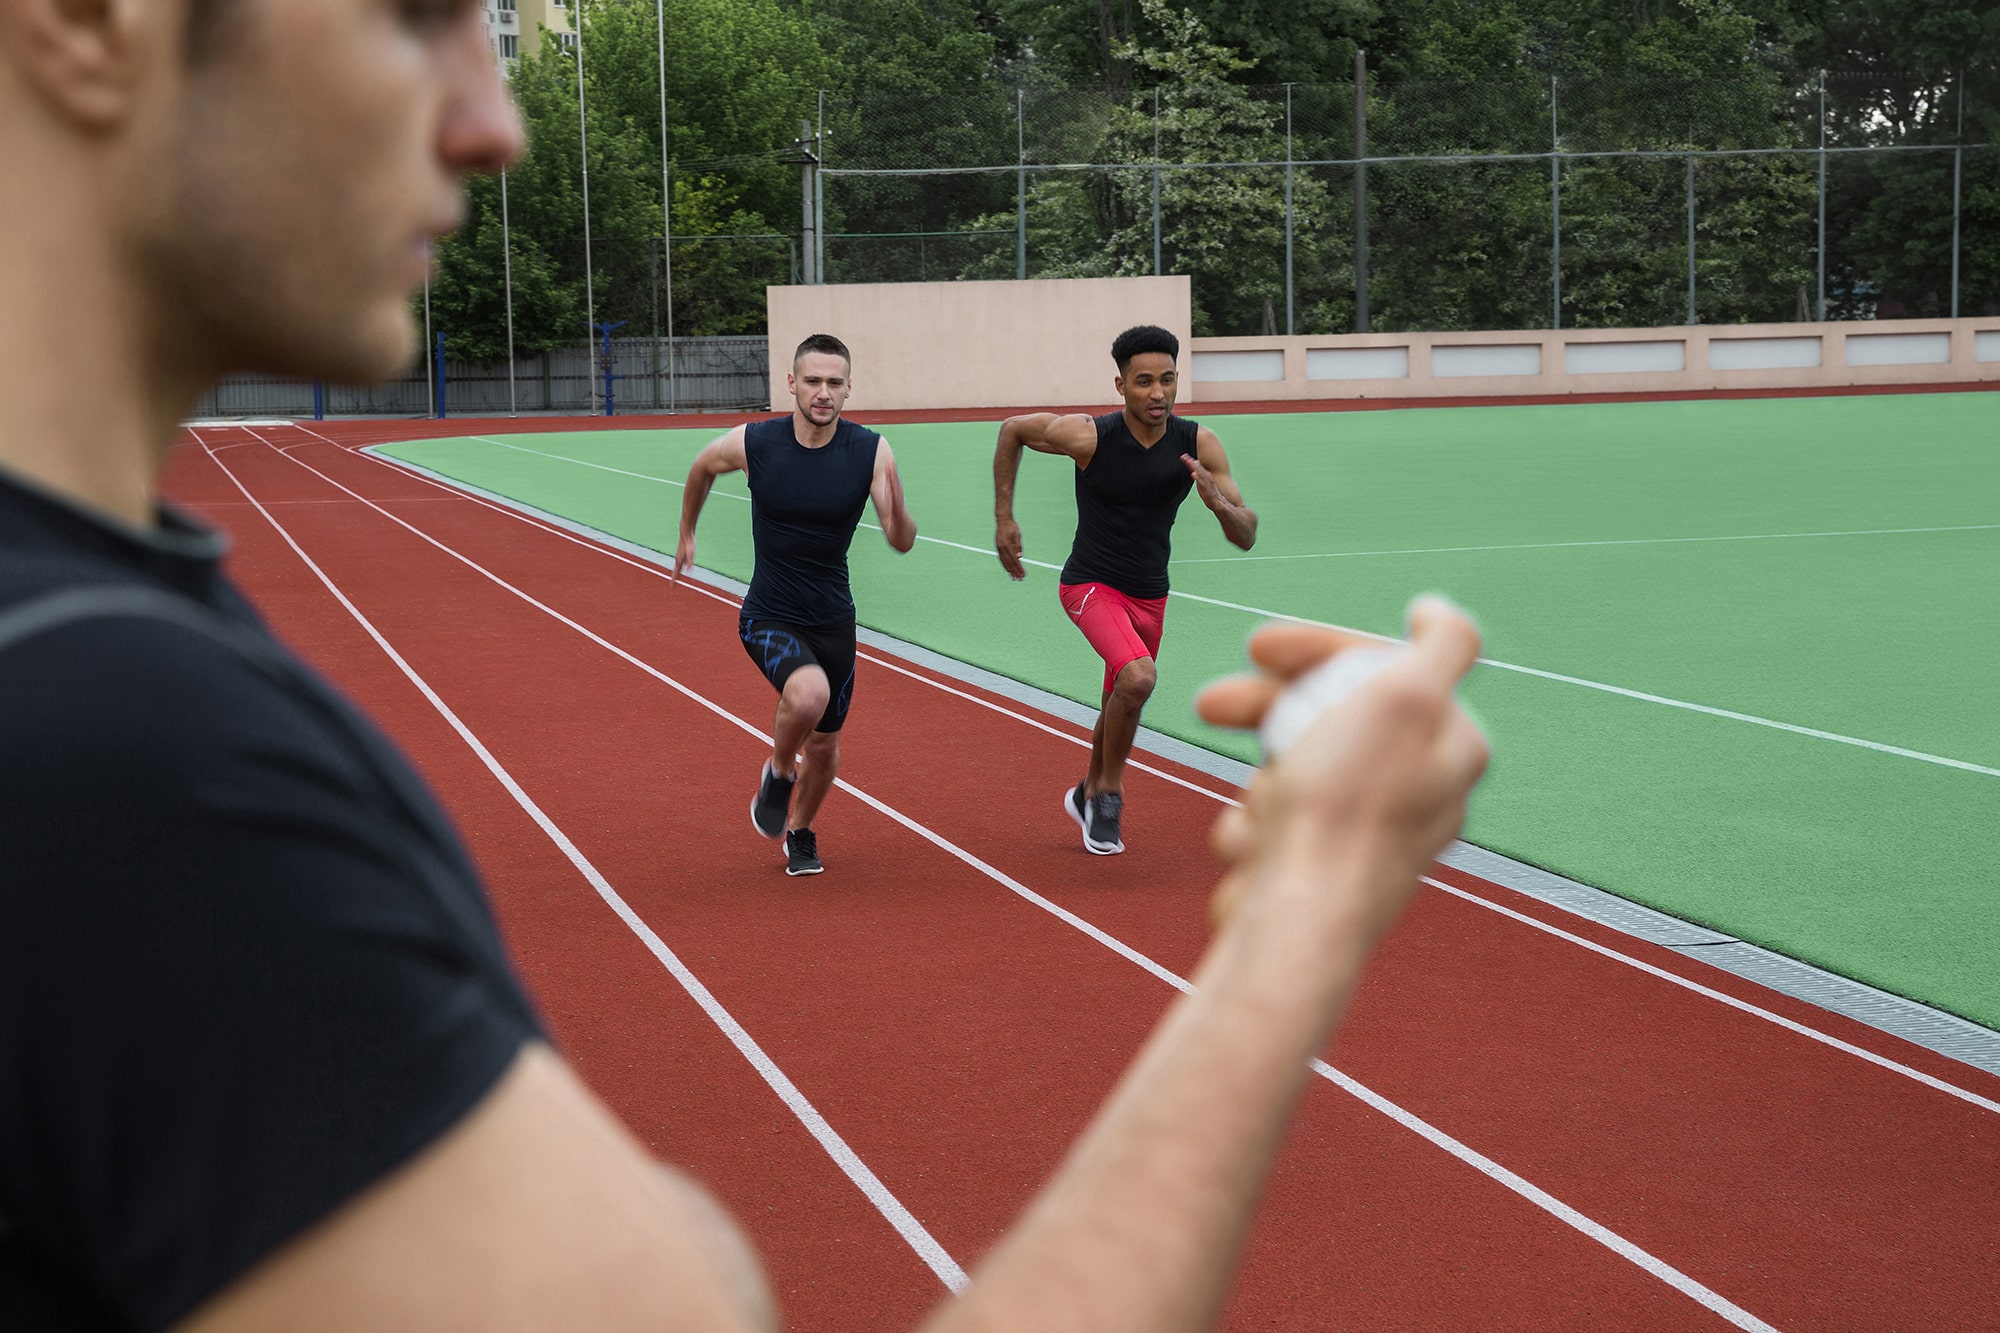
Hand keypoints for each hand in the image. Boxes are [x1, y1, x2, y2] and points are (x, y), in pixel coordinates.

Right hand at [671, 530, 695, 582]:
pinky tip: (680, 568)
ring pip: (677, 568)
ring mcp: (679, 556)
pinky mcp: (682, 554)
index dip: (674, 580)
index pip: (676, 573)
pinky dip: (678, 568)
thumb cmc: (689, 543)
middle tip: (672, 586)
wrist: (686, 533)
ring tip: (675, 579)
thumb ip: (690, 562)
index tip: (672, 587)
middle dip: (674, 579)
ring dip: (676, 574)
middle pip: (675, 571)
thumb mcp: (691, 553)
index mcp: (679, 561)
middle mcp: (678, 559)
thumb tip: (689, 571)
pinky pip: (679, 564)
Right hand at [995, 516, 1025, 580]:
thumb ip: (1018, 546)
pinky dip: (1005, 565)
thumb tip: (1020, 557)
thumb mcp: (1017, 534)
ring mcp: (999, 548)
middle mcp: (1002, 548)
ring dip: (1009, 570)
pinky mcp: (998, 548)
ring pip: (1004, 562)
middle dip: (1015, 572)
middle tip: (1019, 579)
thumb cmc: (1012, 526)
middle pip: (1009, 563)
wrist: (1003, 520)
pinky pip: (1001, 559)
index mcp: (1007, 545)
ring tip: (1013, 577)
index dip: (1019, 568)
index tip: (1023, 574)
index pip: (1015, 560)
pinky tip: (1008, 570)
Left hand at [1181, 454, 1224, 509]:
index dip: (1190, 461)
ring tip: (1189, 462)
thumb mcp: (1202, 480)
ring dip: (1194, 467)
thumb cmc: (1208, 490)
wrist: (1217, 501)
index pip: (1197, 466)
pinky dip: (1198, 478)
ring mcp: (1207, 482)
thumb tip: (1195, 462)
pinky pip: (1202, 483)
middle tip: (1184, 456)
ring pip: (1200, 473)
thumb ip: (1197, 472)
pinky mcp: (1207, 489)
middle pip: (1198, 467)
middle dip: (1190, 462)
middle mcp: (1207, 476)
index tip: (1183, 456)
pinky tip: (1193, 474)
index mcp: (1205, 474)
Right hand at [1194, 598, 1488, 938]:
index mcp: (1449, 747)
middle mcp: (1418, 792)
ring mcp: (1367, 836)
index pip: (1378, 670)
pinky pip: (1274, 827)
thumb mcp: (1408, 696)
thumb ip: (1445, 643)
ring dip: (1258, 784)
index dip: (1315, 649)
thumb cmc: (1346, 811)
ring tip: (1256, 817)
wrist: (1298, 926)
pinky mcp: (1322, 874)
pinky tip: (1251, 852)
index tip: (1259, 647)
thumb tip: (1438, 613)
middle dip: (1266, 710)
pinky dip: (1252, 830)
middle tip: (1209, 705)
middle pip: (1332, 718)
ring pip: (1291, 773)